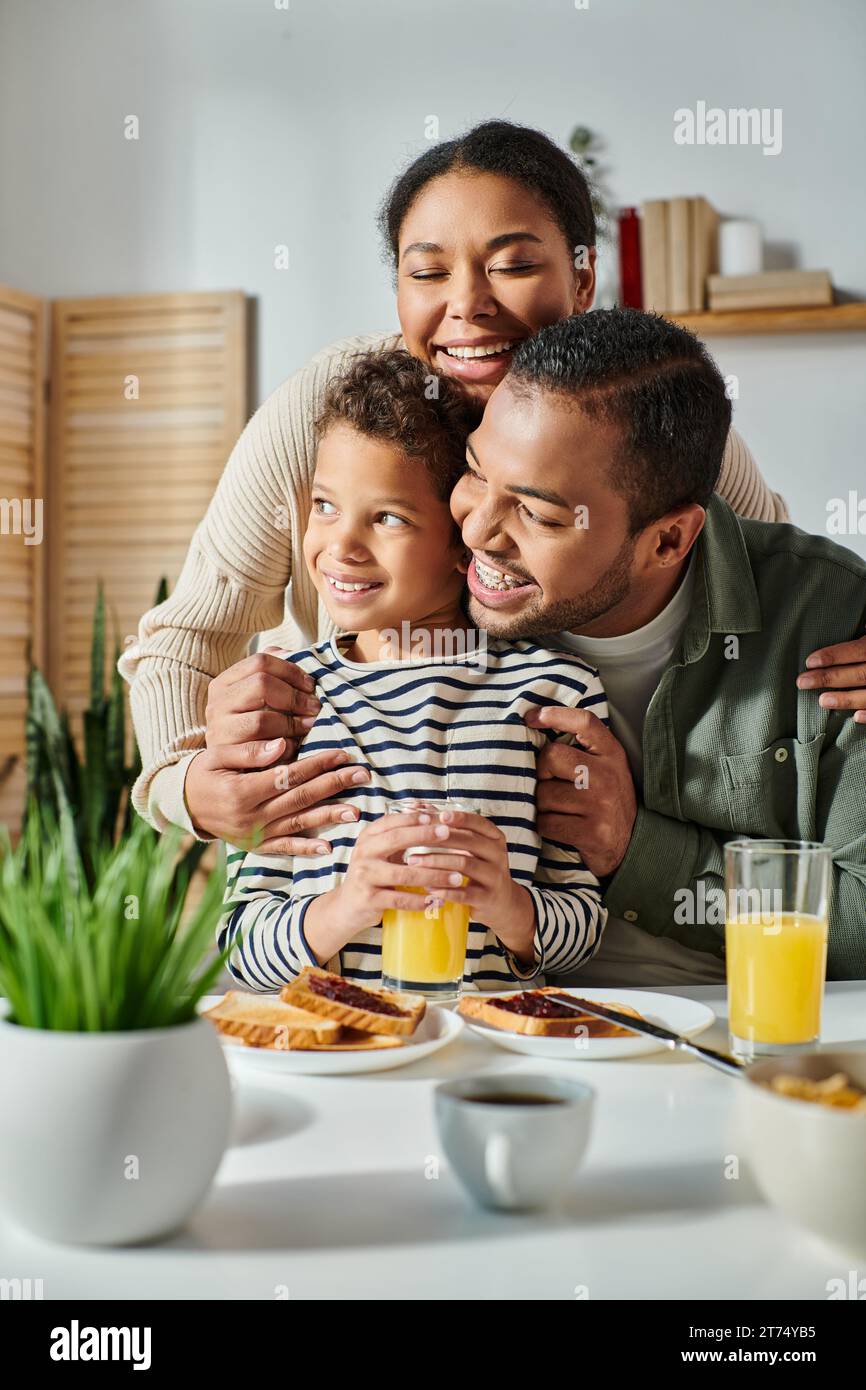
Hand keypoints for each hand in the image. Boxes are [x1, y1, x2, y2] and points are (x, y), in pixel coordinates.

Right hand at [184, 744, 370, 852]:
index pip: (289, 775)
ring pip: (298, 824)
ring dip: (329, 817)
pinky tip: (328, 848)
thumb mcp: (217, 755)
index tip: (343, 754)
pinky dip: (305, 849)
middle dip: (334, 785)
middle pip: (300, 799)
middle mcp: (251, 816)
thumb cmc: (203, 773)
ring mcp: (254, 835)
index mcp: (242, 791)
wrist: (183, 805)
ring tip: (357, 811)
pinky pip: (284, 848)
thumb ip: (249, 753)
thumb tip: (281, 745)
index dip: (318, 764)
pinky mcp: (255, 847)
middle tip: (363, 775)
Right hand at [204, 647, 320, 754]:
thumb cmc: (250, 724)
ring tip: (307, 726)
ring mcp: (219, 729)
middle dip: (294, 696)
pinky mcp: (226, 756)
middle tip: (315, 707)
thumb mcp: (256, 696)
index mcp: (225, 681)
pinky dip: (281, 747)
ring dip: (291, 723)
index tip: (311, 684)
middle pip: (261, 685)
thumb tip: (291, 653)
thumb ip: (272, 672)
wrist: (225, 766)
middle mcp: (217, 703)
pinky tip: (293, 746)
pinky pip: (258, 749)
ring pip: (260, 720)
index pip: (260, 661)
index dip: (291, 670)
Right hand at [303, 810, 513, 958]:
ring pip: (404, 873)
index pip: (392, 821)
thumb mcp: (382, 851)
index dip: (415, 818)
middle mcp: (364, 853)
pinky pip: (399, 899)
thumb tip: (429, 808)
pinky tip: (438, 900)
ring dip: (433, 875)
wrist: (347, 906)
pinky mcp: (369, 899)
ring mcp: (364, 876)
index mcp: (368, 838)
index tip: (440, 817)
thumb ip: (401, 833)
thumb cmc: (373, 874)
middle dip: (424, 835)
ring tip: (456, 877)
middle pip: (396, 839)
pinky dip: (421, 900)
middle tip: (448, 834)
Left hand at [401, 808, 535, 958]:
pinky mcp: (488, 898)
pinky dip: (444, 890)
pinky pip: (464, 893)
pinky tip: (428, 888)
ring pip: (464, 864)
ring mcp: (495, 877)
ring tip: (414, 862)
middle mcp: (498, 855)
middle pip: (468, 841)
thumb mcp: (472, 848)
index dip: (460, 818)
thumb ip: (451, 829)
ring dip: (436, 862)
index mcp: (495, 838)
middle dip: (439, 839)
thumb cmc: (480, 869)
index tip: (441, 815)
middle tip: (413, 840)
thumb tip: (421, 807)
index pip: (478, 823)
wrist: (502, 903)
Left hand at [525, 707, 636, 877]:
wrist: (629, 844)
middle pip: (551, 757)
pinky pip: (546, 822)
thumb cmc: (606, 799)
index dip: (554, 714)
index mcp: (612, 753)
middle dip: (542, 772)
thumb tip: (533, 724)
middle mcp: (607, 775)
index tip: (531, 718)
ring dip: (543, 804)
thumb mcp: (604, 766)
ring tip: (561, 809)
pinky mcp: (590, 832)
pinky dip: (545, 826)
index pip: (584, 722)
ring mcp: (600, 805)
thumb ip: (580, 748)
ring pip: (543, 794)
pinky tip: (561, 826)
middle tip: (552, 783)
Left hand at [797, 630, 865, 722]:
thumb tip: (845, 628)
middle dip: (830, 678)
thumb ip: (860, 635)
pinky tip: (855, 717)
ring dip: (846, 699)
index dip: (835, 655)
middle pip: (860, 674)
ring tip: (822, 701)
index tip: (810, 661)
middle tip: (803, 682)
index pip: (858, 650)